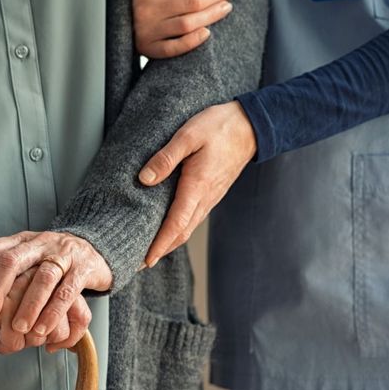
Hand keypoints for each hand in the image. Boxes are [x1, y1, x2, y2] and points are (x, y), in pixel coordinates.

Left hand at [0, 231, 111, 344]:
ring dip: (28, 306)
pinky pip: (68, 291)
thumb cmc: (54, 263)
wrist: (97, 249)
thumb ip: (8, 283)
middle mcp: (39, 244)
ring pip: (43, 278)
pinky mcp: (84, 268)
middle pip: (12, 261)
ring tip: (19, 329)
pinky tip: (43, 329)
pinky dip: (54, 312)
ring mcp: (63, 254)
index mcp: (21, 241)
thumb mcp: (29, 263)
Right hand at [133, 0, 235, 58]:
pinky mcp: (148, 48)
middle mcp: (145, 7)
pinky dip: (192, 41)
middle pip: (192, 1)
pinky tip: (207, 33)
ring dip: (212, 15)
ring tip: (226, 7)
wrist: (120, 13)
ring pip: (187, 24)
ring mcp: (146, 30)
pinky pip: (174, 48)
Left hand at [138, 101, 255, 265]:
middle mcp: (205, 198)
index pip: (176, 225)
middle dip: (160, 251)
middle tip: (138, 263)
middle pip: (181, 233)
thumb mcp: (188, 136)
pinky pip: (193, 218)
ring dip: (169, 242)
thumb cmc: (219, 127)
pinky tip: (168, 229)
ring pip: (188, 228)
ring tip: (149, 251)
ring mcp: (210, 197)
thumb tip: (144, 179)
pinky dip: (178, 230)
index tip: (145, 260)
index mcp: (197, 186)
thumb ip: (166, 158)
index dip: (159, 245)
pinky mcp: (211, 193)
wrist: (250, 126)